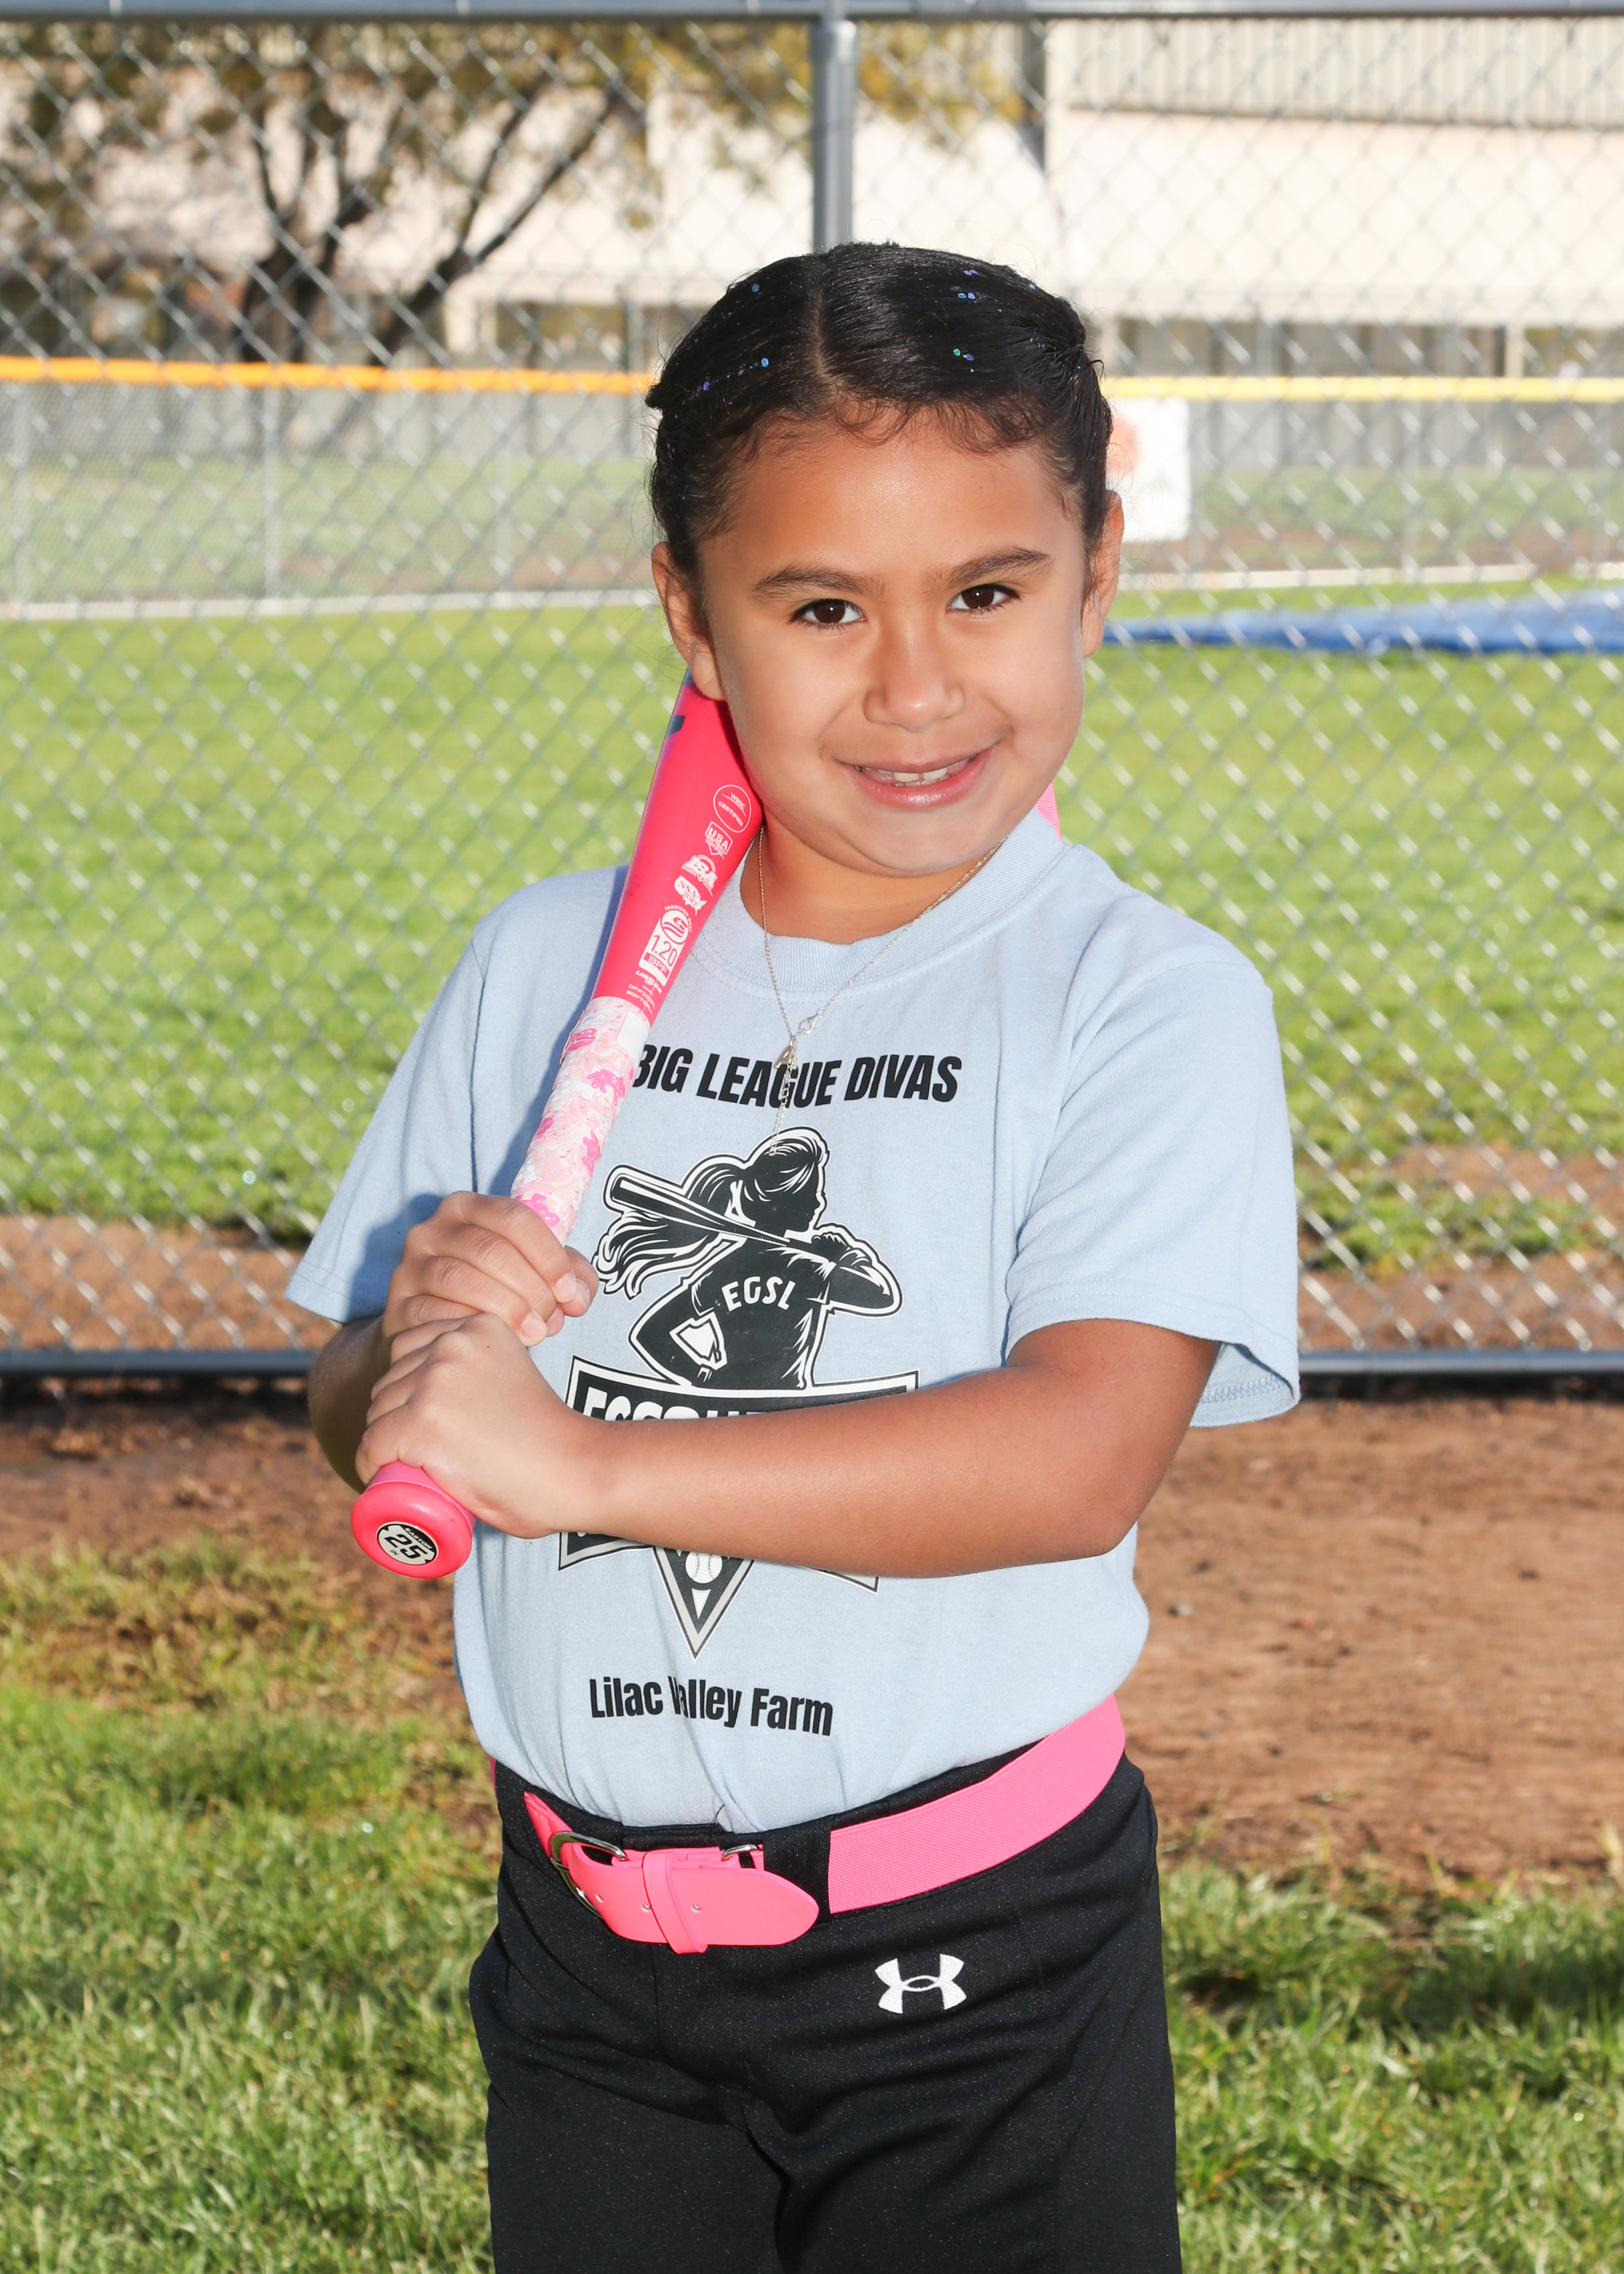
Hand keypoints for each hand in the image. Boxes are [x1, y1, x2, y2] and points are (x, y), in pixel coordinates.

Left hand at [356, 1312, 587, 1536]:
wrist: (574, 1470)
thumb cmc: (551, 1438)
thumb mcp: (514, 1375)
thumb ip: (487, 1366)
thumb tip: (453, 1392)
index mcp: (477, 1327)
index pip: (410, 1349)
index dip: (410, 1387)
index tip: (427, 1418)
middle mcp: (452, 1344)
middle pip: (390, 1379)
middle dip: (395, 1414)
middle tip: (425, 1450)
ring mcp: (434, 1382)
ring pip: (378, 1413)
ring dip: (386, 1441)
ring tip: (417, 1466)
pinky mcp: (421, 1422)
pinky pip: (372, 1444)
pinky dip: (370, 1463)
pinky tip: (382, 1474)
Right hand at [383, 1192, 596, 1356]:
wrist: (434, 1333)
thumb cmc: (495, 1295)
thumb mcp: (534, 1276)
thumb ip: (568, 1277)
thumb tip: (578, 1297)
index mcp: (469, 1207)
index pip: (514, 1217)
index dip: (548, 1255)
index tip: (570, 1293)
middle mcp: (432, 1229)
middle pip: (491, 1250)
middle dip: (531, 1288)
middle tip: (552, 1321)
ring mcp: (410, 1266)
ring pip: (462, 1279)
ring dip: (506, 1309)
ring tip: (534, 1334)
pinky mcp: (397, 1305)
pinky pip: (436, 1313)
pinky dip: (472, 1327)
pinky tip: (495, 1341)